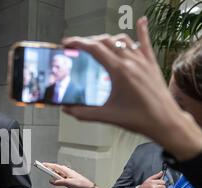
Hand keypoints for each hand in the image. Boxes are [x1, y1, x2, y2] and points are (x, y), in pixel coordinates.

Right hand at [43, 162, 106, 187]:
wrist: (87, 187)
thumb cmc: (80, 183)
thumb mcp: (68, 183)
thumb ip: (59, 182)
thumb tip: (52, 181)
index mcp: (65, 170)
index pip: (54, 166)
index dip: (47, 165)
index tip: (41, 164)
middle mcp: (66, 171)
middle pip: (55, 168)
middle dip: (48, 168)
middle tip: (42, 167)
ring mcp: (67, 175)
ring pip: (57, 173)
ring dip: (52, 173)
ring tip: (47, 174)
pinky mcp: (68, 178)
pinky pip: (60, 177)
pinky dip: (56, 177)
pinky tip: (55, 180)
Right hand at [61, 17, 201, 160]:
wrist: (165, 122)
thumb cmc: (140, 119)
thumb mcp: (107, 116)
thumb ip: (83, 113)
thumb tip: (67, 109)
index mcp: (119, 72)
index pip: (95, 49)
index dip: (79, 43)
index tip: (69, 43)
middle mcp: (131, 62)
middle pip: (106, 41)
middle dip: (89, 41)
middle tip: (78, 46)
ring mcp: (143, 61)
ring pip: (122, 40)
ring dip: (107, 39)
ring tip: (97, 44)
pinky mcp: (151, 64)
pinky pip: (145, 43)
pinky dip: (142, 31)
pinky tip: (141, 21)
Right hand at [136, 171, 165, 187]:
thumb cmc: (145, 186)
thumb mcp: (149, 179)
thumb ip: (156, 175)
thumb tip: (162, 172)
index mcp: (153, 182)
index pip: (163, 182)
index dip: (162, 182)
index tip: (159, 183)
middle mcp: (154, 187)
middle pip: (164, 187)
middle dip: (162, 187)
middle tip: (159, 187)